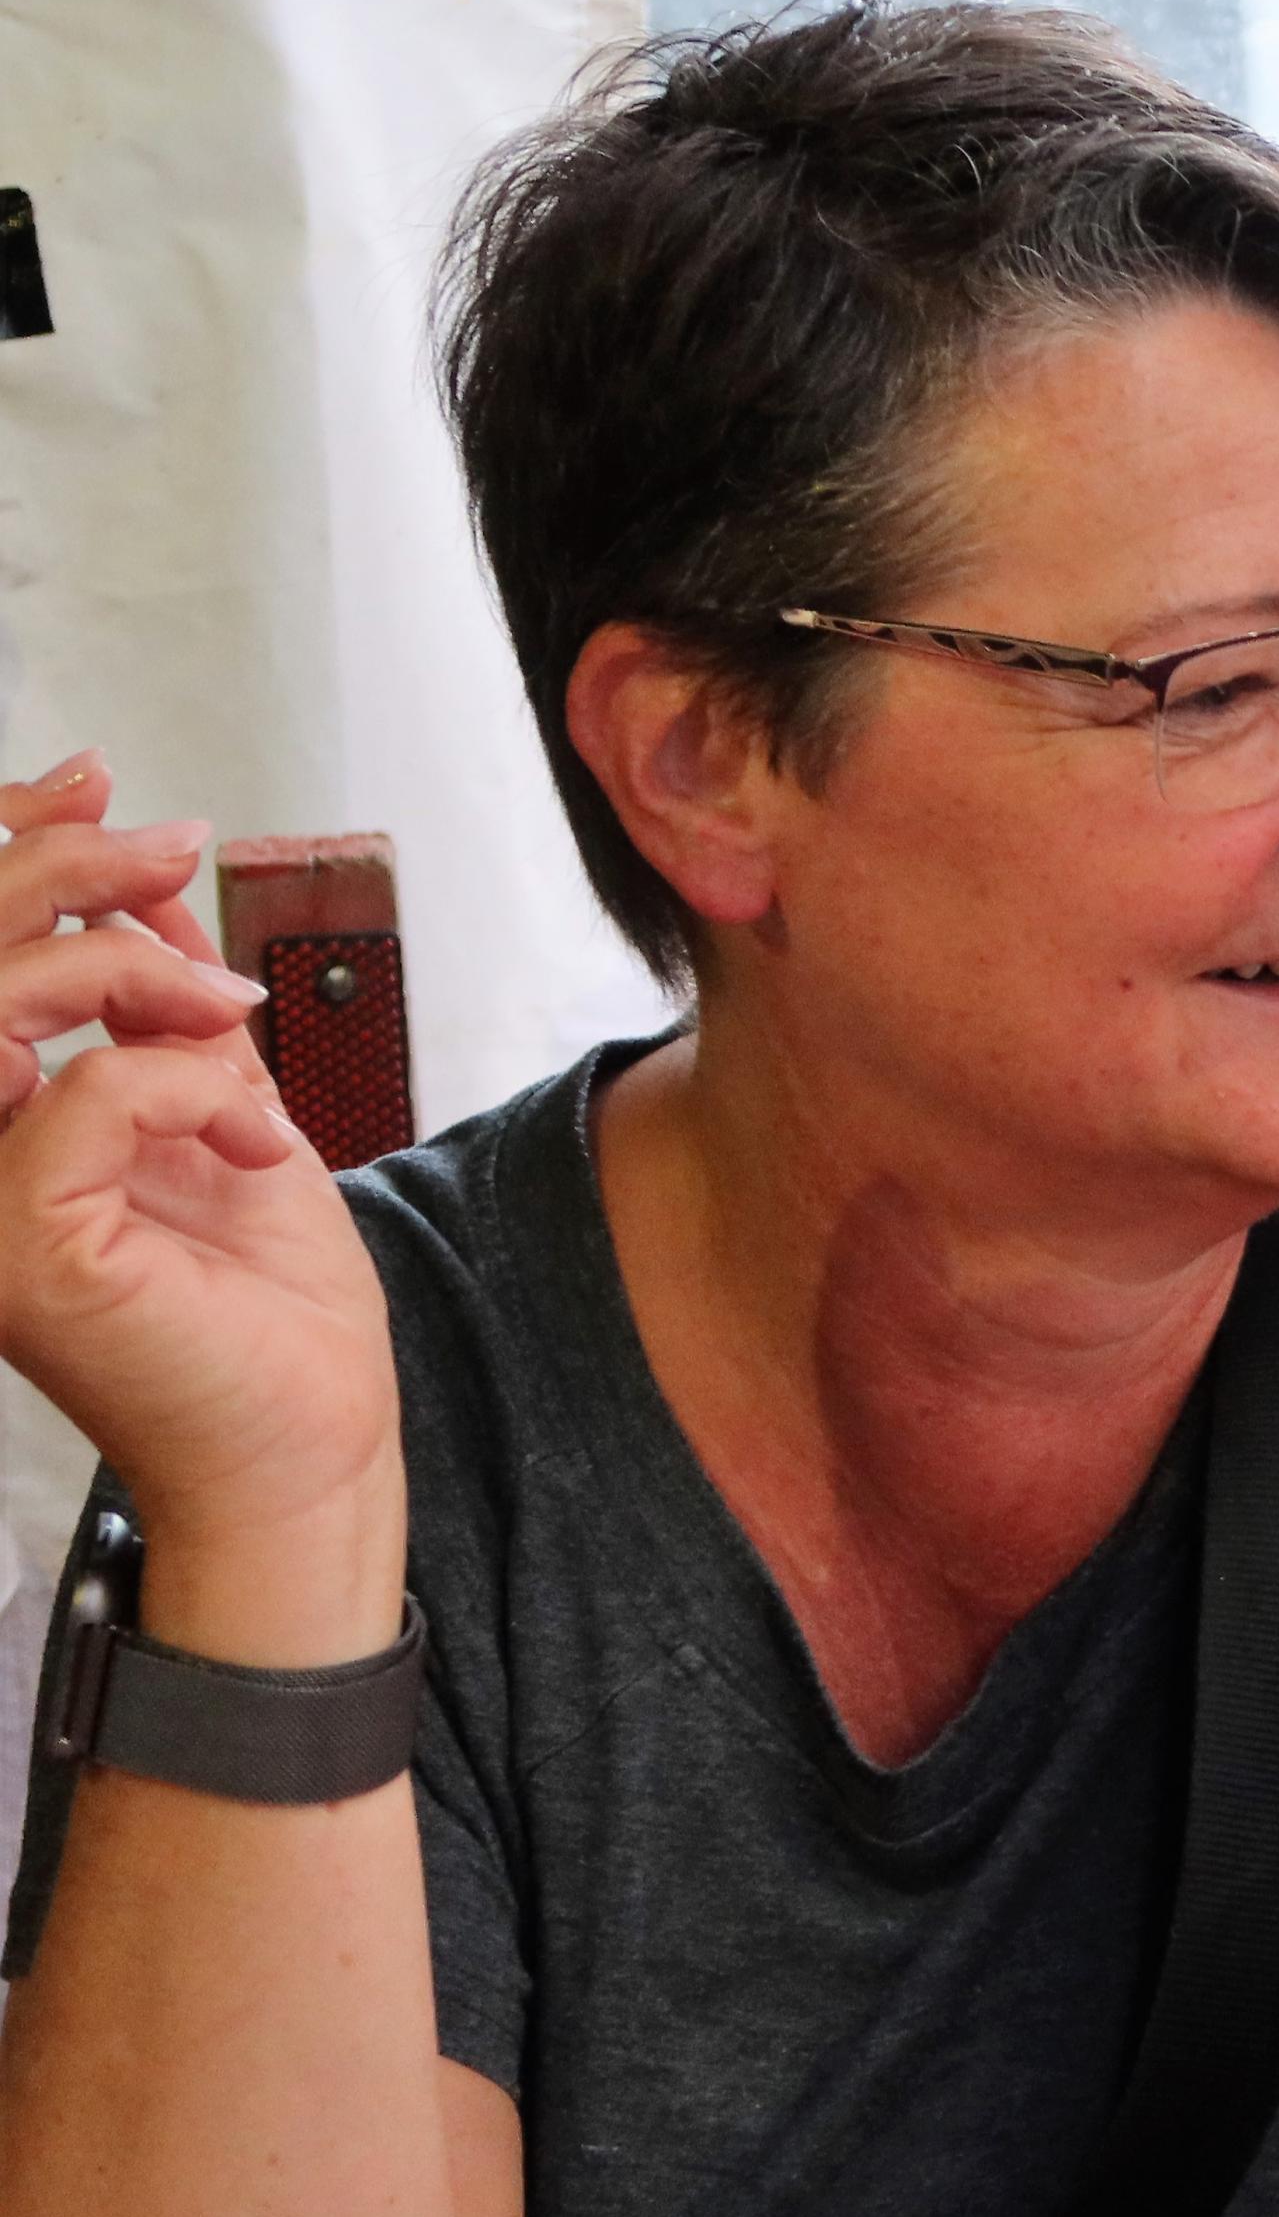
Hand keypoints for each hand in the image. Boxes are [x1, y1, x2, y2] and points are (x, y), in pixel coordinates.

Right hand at [0, 756, 399, 1602]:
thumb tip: (139, 885)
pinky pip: (85, 1091)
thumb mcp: (216, 1108)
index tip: (97, 779)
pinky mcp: (22, 1246)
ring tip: (229, 1014)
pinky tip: (251, 1139)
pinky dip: (184, 1081)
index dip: (8, 846)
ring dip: (132, 972)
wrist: (310, 1437)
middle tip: (175, 847)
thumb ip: (159, 1011)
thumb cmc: (262, 1302)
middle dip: (62, 866)